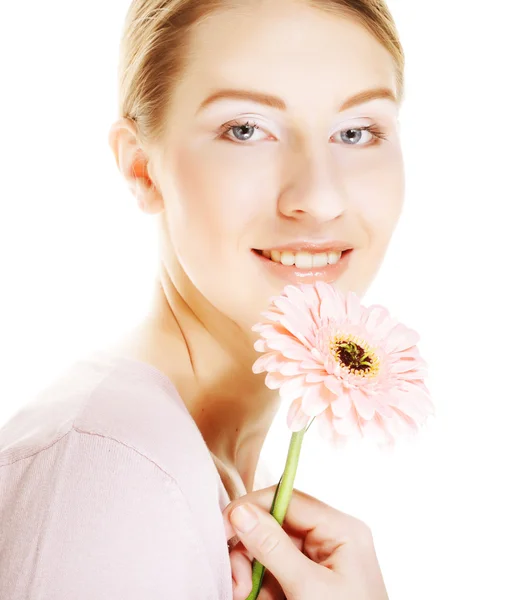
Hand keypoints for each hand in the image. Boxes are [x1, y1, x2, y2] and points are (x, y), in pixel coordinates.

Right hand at [222, 485, 388, 599]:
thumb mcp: (308, 588)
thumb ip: (273, 548)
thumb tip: (240, 512)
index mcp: (341, 529)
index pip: (287, 498)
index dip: (252, 507)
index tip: (224, 526)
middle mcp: (330, 538)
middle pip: (274, 525)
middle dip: (248, 550)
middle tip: (235, 582)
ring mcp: (318, 561)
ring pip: (268, 549)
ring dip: (248, 571)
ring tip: (240, 594)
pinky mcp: (307, 582)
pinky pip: (272, 571)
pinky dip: (256, 585)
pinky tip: (250, 597)